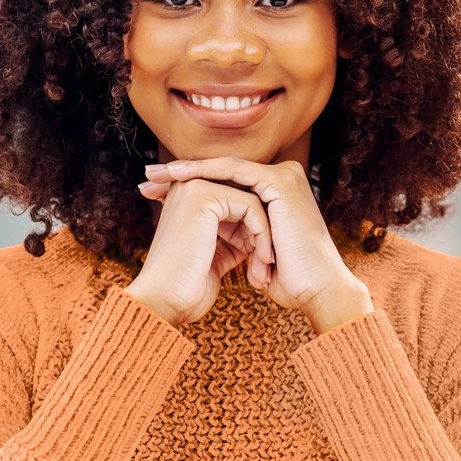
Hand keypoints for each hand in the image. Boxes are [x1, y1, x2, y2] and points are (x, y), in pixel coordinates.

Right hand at [124, 177, 275, 327]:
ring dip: (265, 237)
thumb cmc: (189, 285)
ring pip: (252, 201)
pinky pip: (250, 206)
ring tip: (263, 269)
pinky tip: (262, 260)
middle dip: (262, 234)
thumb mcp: (218, 254)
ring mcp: (193, 187)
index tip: (261, 265)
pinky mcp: (202, 196)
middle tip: (265, 268)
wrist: (164, 302)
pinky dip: (262, 235)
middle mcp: (188, 185)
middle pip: (247, 199)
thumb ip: (236, 236)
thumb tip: (265, 228)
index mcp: (188, 197)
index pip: (239, 203)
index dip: (255, 232)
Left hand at [139, 157, 373, 333]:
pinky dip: (205, 172)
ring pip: (223, 168)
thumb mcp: (250, 252)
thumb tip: (203, 236)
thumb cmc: (285, 280)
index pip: (222, 183)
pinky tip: (179, 175)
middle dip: (180, 175)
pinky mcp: (280, 183)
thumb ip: (233, 234)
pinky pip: (234, 172)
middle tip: (146, 178)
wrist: (314, 291)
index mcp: (273, 195)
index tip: (153, 192)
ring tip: (155, 175)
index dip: (186, 186)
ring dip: (186, 169)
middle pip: (219, 173)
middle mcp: (279, 180)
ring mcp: (282, 178)